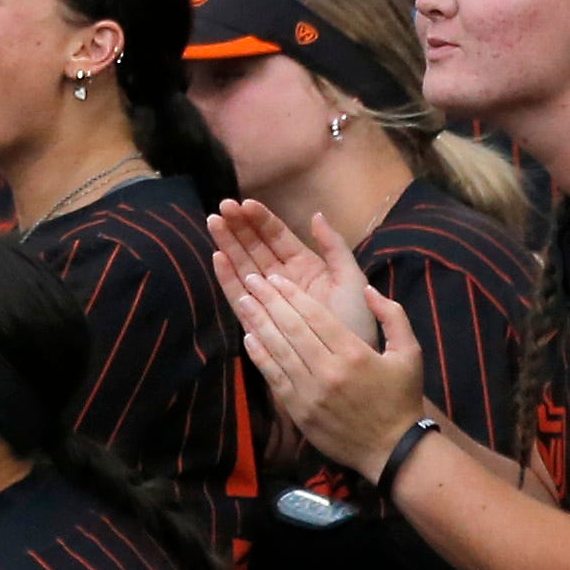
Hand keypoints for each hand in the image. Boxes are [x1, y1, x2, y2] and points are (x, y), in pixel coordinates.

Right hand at [213, 199, 375, 342]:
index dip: (261, 220)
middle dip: (238, 228)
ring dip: (228, 246)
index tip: (244, 204)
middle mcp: (283, 280)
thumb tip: (316, 215)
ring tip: (213, 224)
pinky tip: (217, 257)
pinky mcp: (259, 320)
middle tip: (221, 208)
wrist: (350, 366)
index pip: (278, 237)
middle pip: (256, 248)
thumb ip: (334, 247)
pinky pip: (240, 295)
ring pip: (244, 267)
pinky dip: (228, 278)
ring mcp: (270, 300)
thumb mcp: (351, 279)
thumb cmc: (356, 323)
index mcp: (305, 267)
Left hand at [230, 255, 428, 477]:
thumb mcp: (411, 352)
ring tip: (243, 301)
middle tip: (252, 280)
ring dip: (258, 323)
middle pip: (292, 328)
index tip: (275, 278)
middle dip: (269, 301)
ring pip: (278, 350)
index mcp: (354, 353)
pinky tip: (248, 338)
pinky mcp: (299, 411)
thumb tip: (367, 289)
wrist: (392, 450)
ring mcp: (310, 393)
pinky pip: (274, 378)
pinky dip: (259, 356)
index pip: (315, 315)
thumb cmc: (402, 398)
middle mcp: (328, 371)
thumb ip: (392, 315)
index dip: (291, 294)